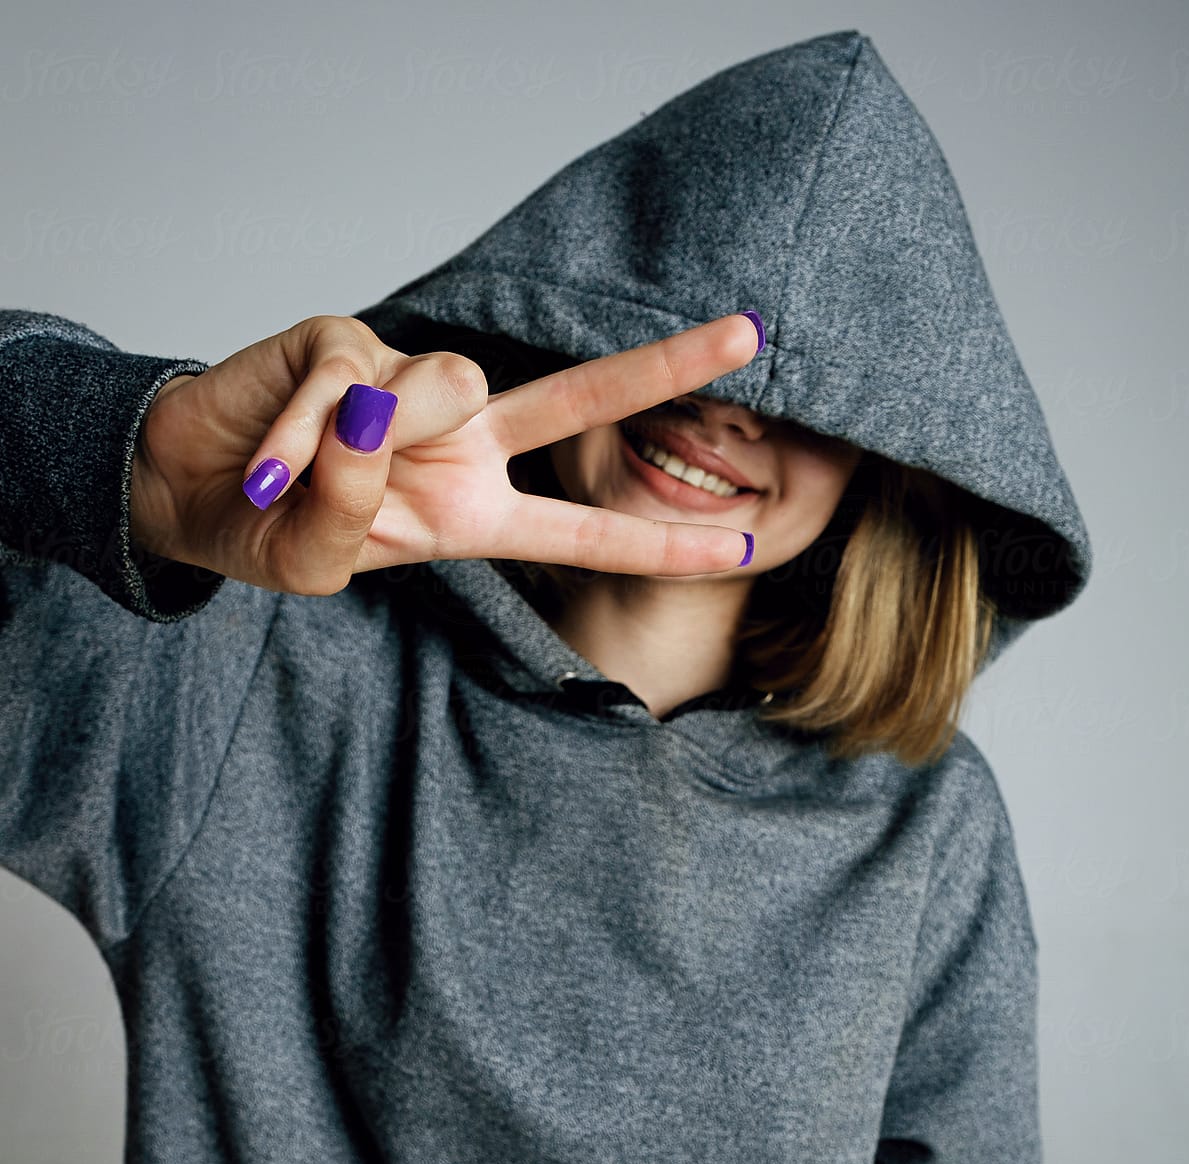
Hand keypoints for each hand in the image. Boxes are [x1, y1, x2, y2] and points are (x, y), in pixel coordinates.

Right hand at [130, 310, 761, 596]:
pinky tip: (266, 466)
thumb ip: (366, 501)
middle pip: (577, 398)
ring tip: (298, 479)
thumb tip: (387, 403)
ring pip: (443, 389)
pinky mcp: (347, 340)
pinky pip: (347, 387)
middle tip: (752, 334)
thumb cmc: (271, 533)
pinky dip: (301, 440)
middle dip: (665, 367)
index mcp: (473, 512)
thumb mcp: (327, 557)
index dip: (659, 544)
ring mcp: (406, 383)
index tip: (747, 549)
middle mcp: (458, 440)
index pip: (581, 527)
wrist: (188, 490)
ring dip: (374, 444)